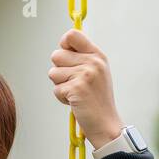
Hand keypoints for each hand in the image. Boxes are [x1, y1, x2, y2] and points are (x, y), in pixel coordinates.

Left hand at [48, 28, 124, 143]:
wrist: (106, 124)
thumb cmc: (97, 100)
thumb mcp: (96, 73)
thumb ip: (82, 58)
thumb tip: (62, 46)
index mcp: (97, 55)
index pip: (72, 35)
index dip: (63, 45)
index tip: (67, 58)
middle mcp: (93, 62)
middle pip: (56, 55)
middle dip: (59, 71)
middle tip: (73, 82)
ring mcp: (85, 75)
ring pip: (53, 72)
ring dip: (60, 85)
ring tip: (75, 93)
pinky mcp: (76, 88)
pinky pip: (56, 89)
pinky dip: (62, 98)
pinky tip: (75, 102)